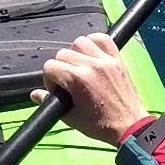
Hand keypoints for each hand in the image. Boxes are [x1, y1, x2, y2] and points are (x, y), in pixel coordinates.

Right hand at [30, 33, 149, 145]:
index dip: (49, 79)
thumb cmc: (101, 125)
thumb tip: (35, 94)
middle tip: (68, 81)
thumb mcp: (71, 118)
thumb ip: (50, 102)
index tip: (57, 89)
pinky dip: (95, 42)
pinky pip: (103, 38)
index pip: (50, 66)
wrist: (129, 126)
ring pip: (81, 41)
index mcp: (78, 80)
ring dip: (76, 52)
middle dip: (61, 67)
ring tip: (79, 66)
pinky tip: (92, 54)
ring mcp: (106, 60)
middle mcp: (91, 66)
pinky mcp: (117, 59)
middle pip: (63, 53)